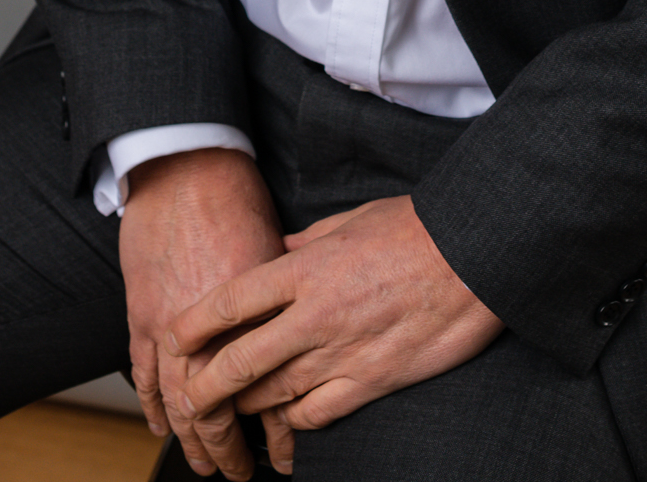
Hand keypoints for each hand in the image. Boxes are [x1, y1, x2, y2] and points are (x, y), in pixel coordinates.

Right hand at [119, 147, 294, 477]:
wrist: (183, 167)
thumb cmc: (236, 199)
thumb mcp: (280, 251)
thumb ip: (286, 300)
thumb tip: (305, 330)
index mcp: (249, 317)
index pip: (260, 393)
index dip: (270, 432)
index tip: (281, 454)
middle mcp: (209, 329)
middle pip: (215, 409)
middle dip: (225, 449)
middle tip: (235, 472)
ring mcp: (169, 325)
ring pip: (176, 401)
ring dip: (189, 438)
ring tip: (203, 463)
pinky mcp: (141, 314)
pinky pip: (143, 372)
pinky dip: (150, 403)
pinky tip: (159, 424)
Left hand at [167, 194, 502, 437]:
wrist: (473, 256)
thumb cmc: (413, 229)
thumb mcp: (347, 221)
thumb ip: (302, 245)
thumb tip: (271, 256)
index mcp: (304, 268)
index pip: (229, 302)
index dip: (191, 326)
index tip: (173, 340)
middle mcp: (313, 315)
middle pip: (237, 362)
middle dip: (203, 387)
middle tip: (188, 398)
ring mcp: (341, 353)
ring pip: (270, 396)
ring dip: (244, 409)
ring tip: (229, 416)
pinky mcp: (370, 382)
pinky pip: (314, 417)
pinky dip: (291, 425)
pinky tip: (284, 425)